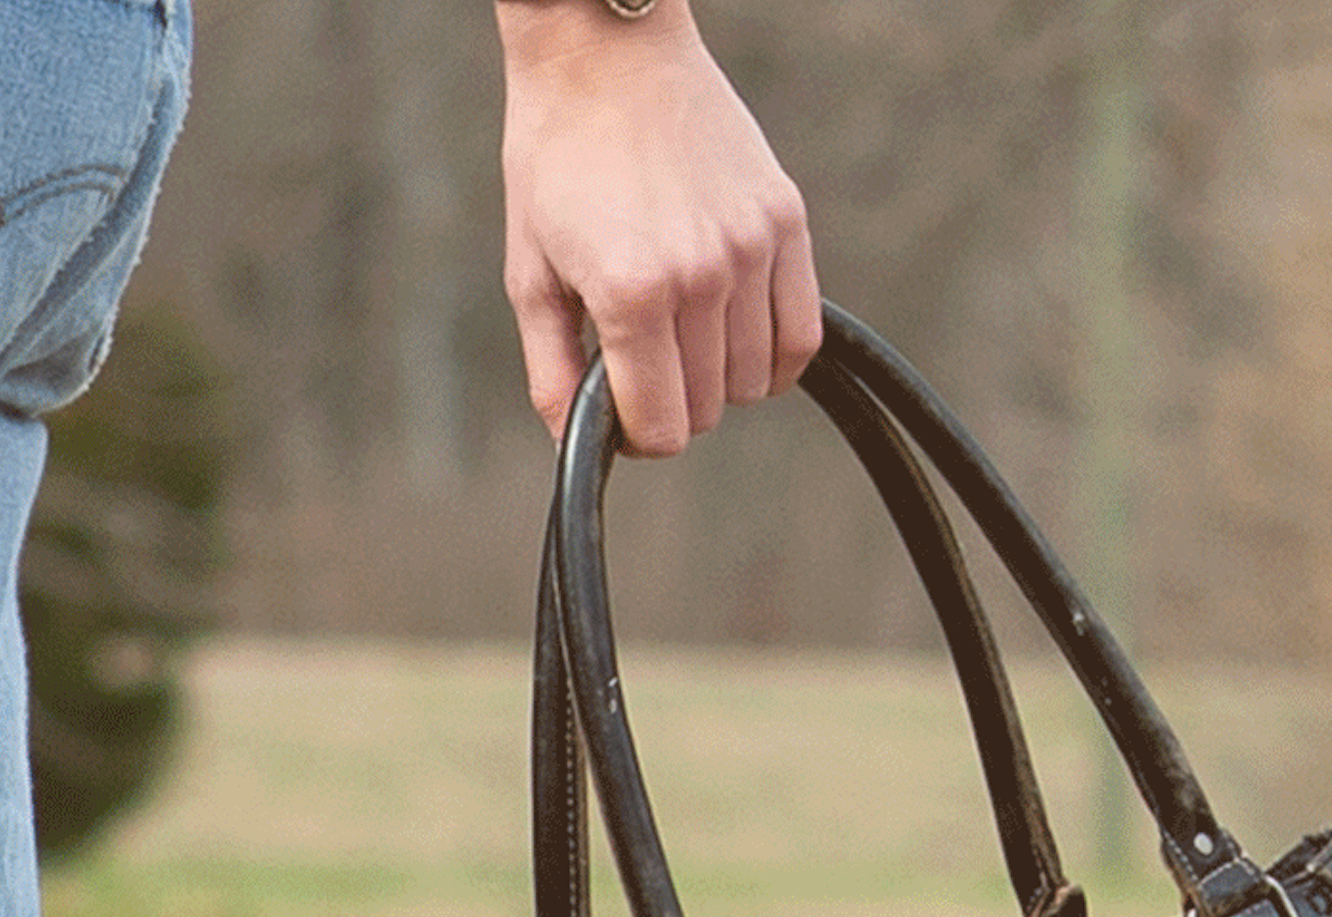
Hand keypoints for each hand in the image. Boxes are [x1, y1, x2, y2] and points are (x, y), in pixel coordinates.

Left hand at [496, 0, 821, 454]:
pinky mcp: (784, 222)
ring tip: (684, 330)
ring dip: (720, 377)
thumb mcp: (531, 271)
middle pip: (708, 410)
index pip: (663, 430)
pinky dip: (774, 358)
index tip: (624, 412)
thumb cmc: (556, 159)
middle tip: (646, 358)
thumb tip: (574, 449)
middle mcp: (700, 276)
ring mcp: (750, 249)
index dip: (638, 437)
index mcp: (631, 293)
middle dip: (673, 401)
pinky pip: (800, 338)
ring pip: (753, 382)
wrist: (605, 54)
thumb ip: (553, 370)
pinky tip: (739, 338)